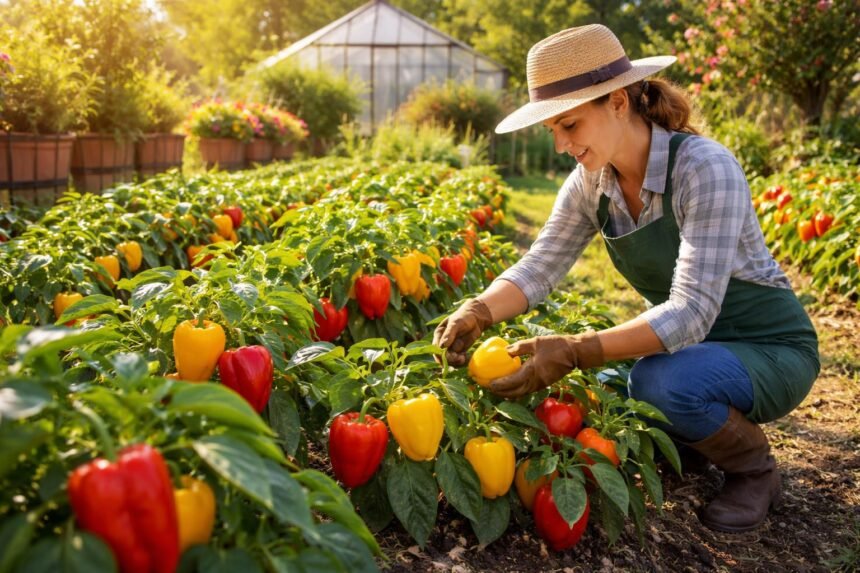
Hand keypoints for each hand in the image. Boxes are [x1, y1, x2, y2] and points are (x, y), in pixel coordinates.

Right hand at [432, 299, 493, 365]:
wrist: (476, 318)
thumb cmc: (464, 317)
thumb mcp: (456, 323)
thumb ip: (449, 334)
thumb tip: (442, 346)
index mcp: (439, 334)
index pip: (436, 347)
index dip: (441, 354)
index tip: (450, 356)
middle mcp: (443, 342)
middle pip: (442, 356)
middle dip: (449, 359)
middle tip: (459, 358)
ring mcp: (451, 347)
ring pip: (450, 360)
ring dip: (456, 361)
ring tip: (463, 358)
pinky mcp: (460, 351)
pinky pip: (458, 360)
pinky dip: (462, 361)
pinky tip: (466, 358)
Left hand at [489, 332, 603, 398]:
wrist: (575, 353)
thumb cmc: (556, 345)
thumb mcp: (536, 342)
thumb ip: (520, 347)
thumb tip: (506, 351)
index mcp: (533, 370)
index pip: (513, 381)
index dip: (501, 384)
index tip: (490, 384)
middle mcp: (536, 380)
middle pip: (516, 392)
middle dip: (502, 392)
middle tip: (490, 389)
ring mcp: (541, 384)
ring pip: (522, 392)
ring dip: (510, 393)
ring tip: (499, 390)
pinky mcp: (545, 383)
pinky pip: (528, 390)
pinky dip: (519, 390)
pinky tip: (513, 386)